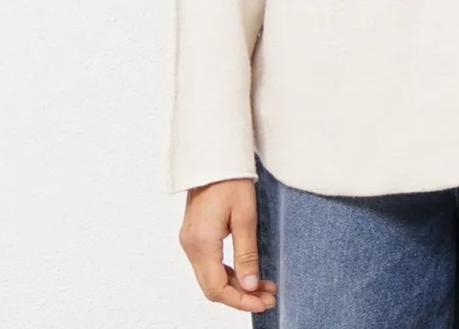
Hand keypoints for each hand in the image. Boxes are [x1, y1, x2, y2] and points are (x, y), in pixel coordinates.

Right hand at [177, 179, 276, 312]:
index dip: (241, 300)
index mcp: (201, 243)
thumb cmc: (232, 180)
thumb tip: (251, 286)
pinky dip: (228, 272)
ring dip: (236, 284)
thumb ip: (247, 254)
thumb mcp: (246, 216)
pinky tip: (247, 272)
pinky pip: (209, 264)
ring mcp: (190, 241)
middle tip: (269, 296)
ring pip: (211, 277)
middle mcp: (190, 246)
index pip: (218, 288)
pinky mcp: (195, 235)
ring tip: (264, 286)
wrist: (214, 156)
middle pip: (212, 287)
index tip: (264, 302)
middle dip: (241, 295)